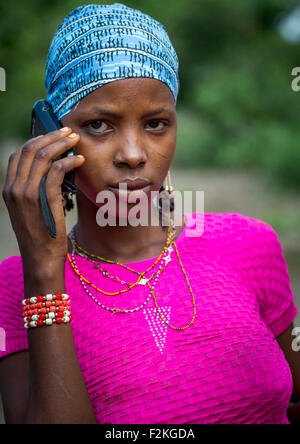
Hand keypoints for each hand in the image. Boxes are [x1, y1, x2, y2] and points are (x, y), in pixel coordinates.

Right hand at [2, 127, 84, 270]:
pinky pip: (55, 170)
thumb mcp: (31, 210)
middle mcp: (14, 188)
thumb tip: (54, 169)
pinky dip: (69, 161)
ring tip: (76, 140)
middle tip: (68, 131)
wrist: (41, 259)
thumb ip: (35, 190)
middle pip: (29, 149)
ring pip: (42, 156)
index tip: (53, 135)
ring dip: (61, 144)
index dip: (36, 140)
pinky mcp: (43, 199)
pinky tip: (79, 160)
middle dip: (50, 136)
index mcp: (9, 189)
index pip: (19, 154)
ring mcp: (27, 193)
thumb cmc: (41, 236)